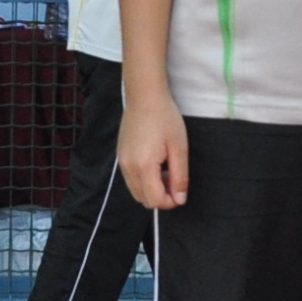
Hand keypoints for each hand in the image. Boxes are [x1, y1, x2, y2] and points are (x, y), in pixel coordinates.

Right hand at [117, 85, 189, 209]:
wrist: (145, 97)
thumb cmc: (165, 119)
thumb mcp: (179, 148)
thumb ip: (179, 176)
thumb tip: (180, 199)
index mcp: (144, 166)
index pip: (155, 200)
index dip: (170, 203)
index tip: (181, 192)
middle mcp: (129, 168)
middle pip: (143, 200)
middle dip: (161, 198)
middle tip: (174, 181)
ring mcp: (122, 163)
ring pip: (136, 192)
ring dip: (152, 190)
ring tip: (165, 172)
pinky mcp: (120, 157)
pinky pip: (131, 181)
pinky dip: (143, 182)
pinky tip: (155, 166)